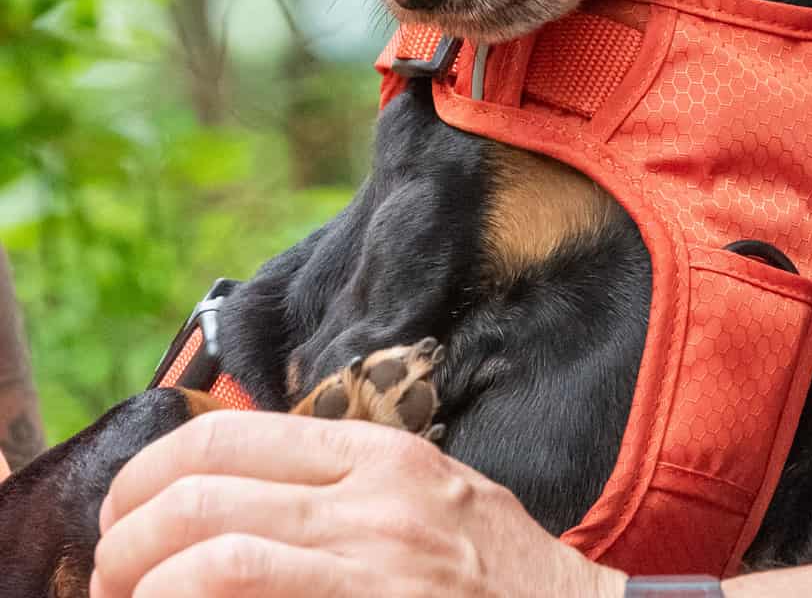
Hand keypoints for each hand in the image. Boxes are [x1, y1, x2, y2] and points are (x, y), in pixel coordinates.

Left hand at [90, 411, 627, 597]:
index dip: (155, 470)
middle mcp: (371, 497)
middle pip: (206, 491)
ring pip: (217, 554)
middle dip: (129, 531)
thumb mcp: (423, 492)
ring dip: (145, 581)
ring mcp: (372, 561)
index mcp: (378, 453)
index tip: (127, 508)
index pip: (232, 436)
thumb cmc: (494, 565)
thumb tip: (232, 496)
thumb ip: (341, 482)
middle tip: (111, 565)